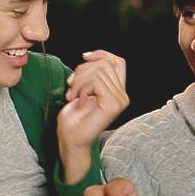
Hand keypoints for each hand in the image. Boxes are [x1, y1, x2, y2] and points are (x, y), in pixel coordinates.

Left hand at [56, 50, 128, 181]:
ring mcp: (120, 100)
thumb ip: (91, 74)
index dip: (101, 54)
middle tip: (71, 87)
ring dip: (80, 80)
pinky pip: (97, 81)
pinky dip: (83, 88)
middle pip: (106, 63)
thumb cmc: (74, 120)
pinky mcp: (113, 104)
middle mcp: (123, 95)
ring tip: (73, 95)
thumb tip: (90, 57)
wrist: (71, 141)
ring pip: (100, 71)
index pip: (117, 61)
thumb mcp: (82, 89)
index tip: (84, 57)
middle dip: (83, 70)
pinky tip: (79, 100)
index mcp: (118, 91)